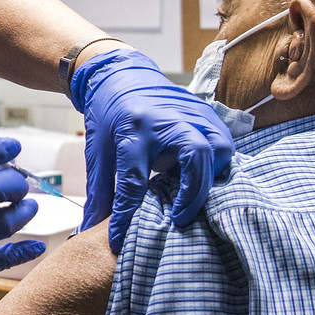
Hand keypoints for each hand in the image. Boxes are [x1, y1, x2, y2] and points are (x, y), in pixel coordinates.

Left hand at [70, 48, 234, 251]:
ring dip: (211, 178)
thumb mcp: (98, 151)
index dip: (128, 214)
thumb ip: (99, 191)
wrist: (121, 75)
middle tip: (179, 219)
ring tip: (194, 197)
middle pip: (196, 155)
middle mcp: (167, 119)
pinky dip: (218, 165)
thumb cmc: (109, 115)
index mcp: (134, 128)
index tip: (122, 239)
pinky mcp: (206, 113)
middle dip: (193, 193)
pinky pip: (224, 143)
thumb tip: (90, 230)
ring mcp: (192, 113)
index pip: (135, 180)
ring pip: (219, 148)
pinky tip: (204, 180)